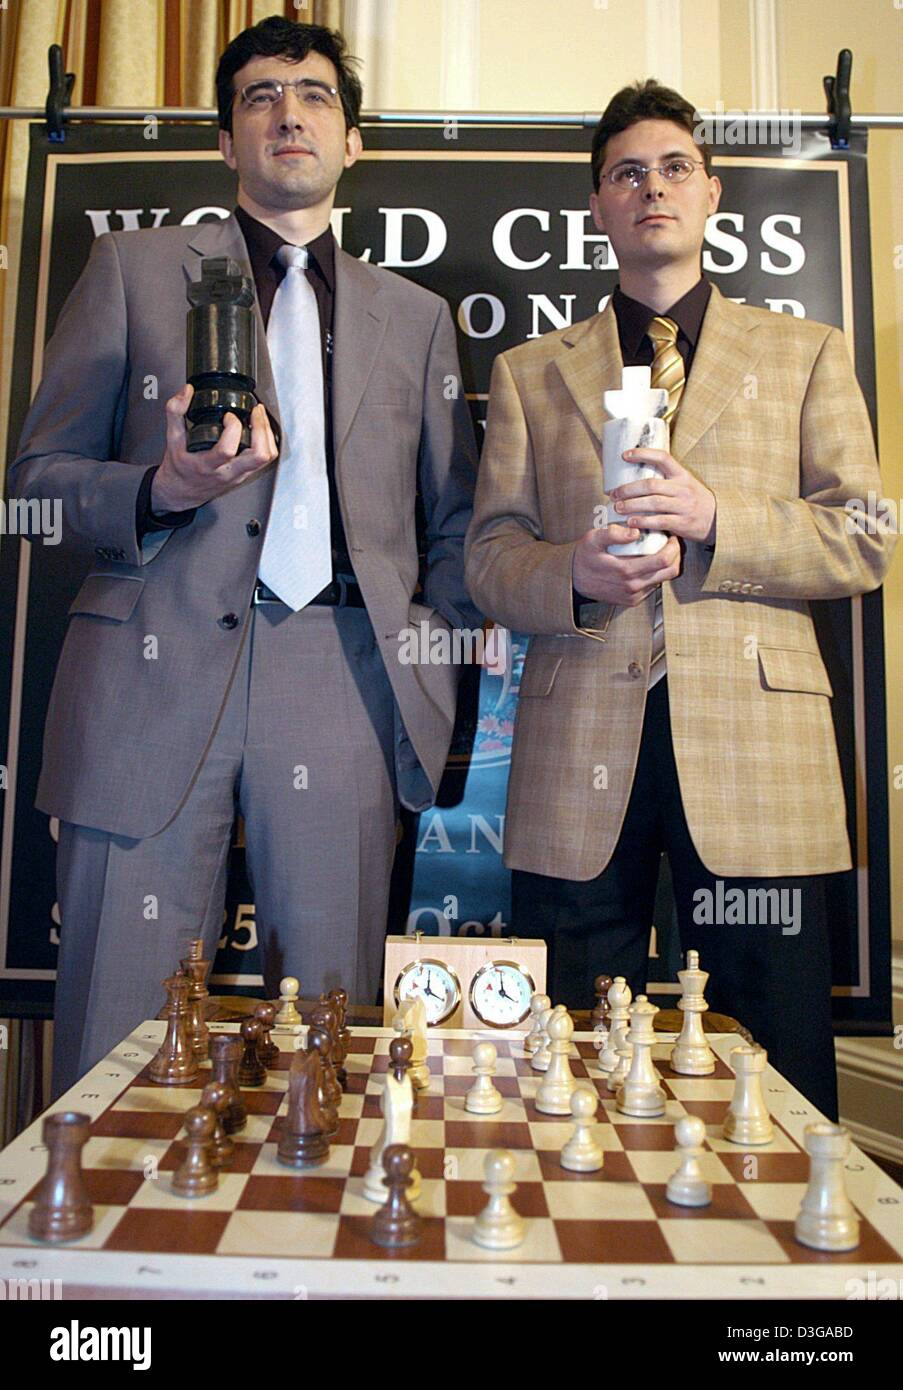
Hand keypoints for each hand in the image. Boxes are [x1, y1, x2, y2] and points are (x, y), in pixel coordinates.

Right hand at [151, 384, 278, 512]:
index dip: (233, 429)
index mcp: (207, 465)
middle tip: (255, 411)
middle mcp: (227, 472)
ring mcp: (239, 475)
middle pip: (258, 456)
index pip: (227, 450)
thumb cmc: (178, 468)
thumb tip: (187, 391)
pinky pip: (265, 460)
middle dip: (261, 429)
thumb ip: (175, 413)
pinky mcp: (246, 474)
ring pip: (266, 458)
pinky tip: (259, 429)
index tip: (228, 415)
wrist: (181, 492)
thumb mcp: (171, 440)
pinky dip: (267, 441)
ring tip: (259, 417)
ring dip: (267, 434)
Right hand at [572, 523, 681, 607]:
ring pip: (663, 580)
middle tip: (670, 542)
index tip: (671, 536)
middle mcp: (633, 587)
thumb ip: (613, 534)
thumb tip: (634, 531)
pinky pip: (652, 586)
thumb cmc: (584, 557)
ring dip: (666, 565)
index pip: (663, 560)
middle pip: (669, 572)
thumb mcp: (593, 539)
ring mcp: (634, 596)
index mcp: (626, 571)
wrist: (574, 580)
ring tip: (660, 551)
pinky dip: (655, 574)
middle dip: (675, 555)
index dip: (673, 546)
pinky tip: (648, 563)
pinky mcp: (633, 601)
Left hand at [610, 448, 715, 544]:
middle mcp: (683, 488)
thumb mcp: (686, 484)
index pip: (663, 457)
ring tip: (617, 507)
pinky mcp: (683, 523)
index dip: (643, 454)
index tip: (624, 455)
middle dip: (628, 489)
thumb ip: (666, 480)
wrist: (718, 520)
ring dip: (632, 505)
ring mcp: (683, 506)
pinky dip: (643, 521)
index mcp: (682, 475)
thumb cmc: (695, 501)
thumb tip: (637, 473)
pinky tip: (631, 522)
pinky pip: (659, 521)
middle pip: (651, 485)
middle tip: (614, 493)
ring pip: (653, 503)